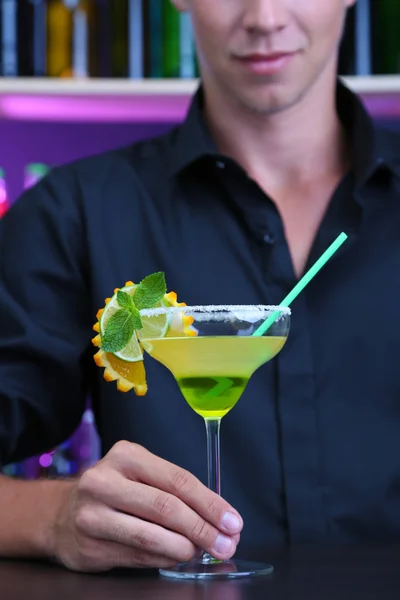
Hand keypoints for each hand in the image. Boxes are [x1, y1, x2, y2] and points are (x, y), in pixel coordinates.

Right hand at [52, 441, 242, 571]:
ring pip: (151, 536)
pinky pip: (137, 556)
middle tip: (224, 544)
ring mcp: (92, 514)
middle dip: (202, 529)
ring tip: (202, 552)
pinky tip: (177, 558)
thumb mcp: (140, 475)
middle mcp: (105, 480)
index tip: (232, 521)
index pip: (178, 480)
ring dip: (185, 549)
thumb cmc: (113, 491)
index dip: (210, 503)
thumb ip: (174, 491)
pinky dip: (164, 560)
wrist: (61, 513)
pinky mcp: (88, 545)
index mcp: (126, 456)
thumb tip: (218, 520)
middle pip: (166, 507)